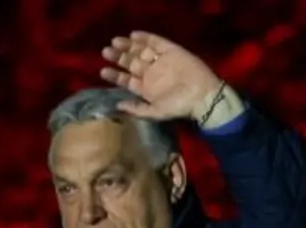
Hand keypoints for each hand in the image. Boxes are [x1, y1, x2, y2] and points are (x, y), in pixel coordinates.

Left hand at [99, 32, 224, 122]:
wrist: (202, 95)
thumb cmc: (179, 106)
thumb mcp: (155, 112)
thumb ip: (137, 109)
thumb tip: (118, 104)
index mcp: (145, 88)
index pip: (126, 80)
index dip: (114, 75)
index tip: (103, 71)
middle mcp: (151, 73)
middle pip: (130, 63)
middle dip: (118, 57)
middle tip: (105, 52)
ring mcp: (160, 61)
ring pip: (140, 51)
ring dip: (127, 47)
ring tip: (115, 42)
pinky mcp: (171, 51)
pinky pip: (156, 42)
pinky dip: (145, 38)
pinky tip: (133, 36)